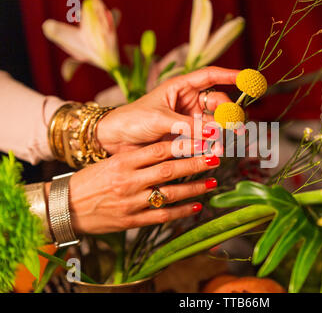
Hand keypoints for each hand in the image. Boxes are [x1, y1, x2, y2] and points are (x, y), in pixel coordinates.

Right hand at [46, 139, 220, 234]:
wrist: (65, 207)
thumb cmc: (90, 181)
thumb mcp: (110, 162)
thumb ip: (137, 157)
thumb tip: (168, 148)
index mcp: (123, 161)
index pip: (159, 150)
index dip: (183, 145)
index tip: (202, 141)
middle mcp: (128, 180)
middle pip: (168, 170)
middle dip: (195, 164)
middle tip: (215, 159)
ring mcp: (130, 202)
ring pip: (169, 193)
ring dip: (194, 188)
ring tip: (212, 183)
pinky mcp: (131, 220)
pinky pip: (162, 216)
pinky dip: (181, 211)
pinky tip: (197, 207)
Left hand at [97, 66, 238, 153]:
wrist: (115, 140)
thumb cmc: (132, 120)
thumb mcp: (160, 120)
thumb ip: (188, 126)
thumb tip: (215, 132)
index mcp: (180, 87)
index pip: (210, 76)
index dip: (230, 75)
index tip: (248, 78)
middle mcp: (188, 101)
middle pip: (217, 103)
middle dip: (229, 112)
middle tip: (238, 125)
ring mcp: (189, 119)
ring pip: (214, 122)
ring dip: (223, 131)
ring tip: (229, 141)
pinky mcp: (187, 136)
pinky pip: (205, 137)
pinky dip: (213, 142)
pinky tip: (217, 149)